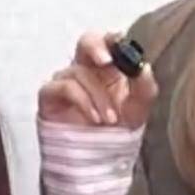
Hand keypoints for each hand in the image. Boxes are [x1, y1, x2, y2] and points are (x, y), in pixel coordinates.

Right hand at [38, 31, 157, 127]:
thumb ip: (145, 87)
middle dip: (95, 46)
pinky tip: (94, 118)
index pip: (107, 41)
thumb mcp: (138, 108)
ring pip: (80, 72)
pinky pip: (65, 86)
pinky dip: (83, 101)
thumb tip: (143, 67)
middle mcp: (86, 68)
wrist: (98, 156)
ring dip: (99, 97)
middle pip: (86, 41)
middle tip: (107, 61)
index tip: (121, 42)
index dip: (112, 38)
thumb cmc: (116, 129)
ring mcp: (66, 80)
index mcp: (108, 67)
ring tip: (110, 119)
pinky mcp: (50, 95)